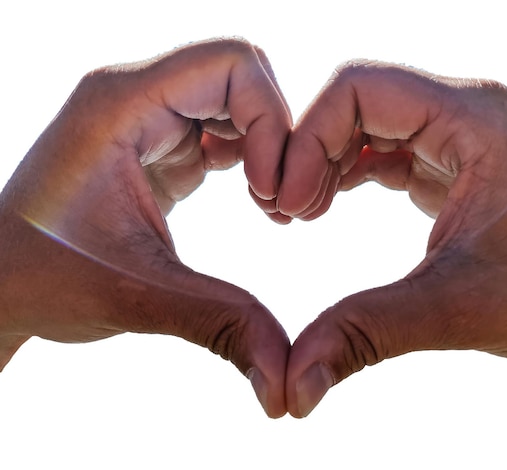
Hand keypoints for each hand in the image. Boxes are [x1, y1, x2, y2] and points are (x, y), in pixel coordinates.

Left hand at [0, 38, 291, 417]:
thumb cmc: (40, 279)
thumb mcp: (137, 298)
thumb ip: (221, 324)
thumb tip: (286, 381)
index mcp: (121, 104)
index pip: (231, 64)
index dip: (272, 121)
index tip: (271, 193)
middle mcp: (135, 95)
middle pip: (243, 78)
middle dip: (278, 138)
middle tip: (283, 204)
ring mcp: (148, 117)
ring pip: (240, 102)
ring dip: (270, 150)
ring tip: (272, 208)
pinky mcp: (159, 143)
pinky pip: (226, 130)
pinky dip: (254, 161)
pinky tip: (259, 204)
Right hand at [278, 60, 506, 431]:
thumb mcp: (455, 310)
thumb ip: (365, 335)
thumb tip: (292, 387)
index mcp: (475, 118)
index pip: (360, 87)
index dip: (309, 139)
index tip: (290, 206)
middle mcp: (467, 112)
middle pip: (357, 99)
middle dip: (309, 150)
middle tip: (284, 212)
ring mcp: (460, 134)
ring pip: (366, 121)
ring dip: (323, 161)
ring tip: (298, 213)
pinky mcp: (452, 161)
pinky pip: (383, 148)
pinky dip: (345, 172)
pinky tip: (324, 206)